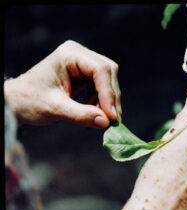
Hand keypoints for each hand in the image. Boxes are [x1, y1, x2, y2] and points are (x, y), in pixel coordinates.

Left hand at [4, 40, 120, 127]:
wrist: (18, 102)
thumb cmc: (30, 101)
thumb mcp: (55, 108)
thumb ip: (81, 115)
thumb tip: (105, 122)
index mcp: (69, 54)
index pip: (99, 70)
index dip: (108, 93)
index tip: (111, 117)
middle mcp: (79, 55)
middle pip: (108, 74)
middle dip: (110, 98)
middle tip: (111, 121)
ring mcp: (83, 64)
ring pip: (108, 82)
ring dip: (107, 103)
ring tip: (100, 121)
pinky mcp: (85, 76)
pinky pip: (101, 89)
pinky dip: (101, 104)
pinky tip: (94, 115)